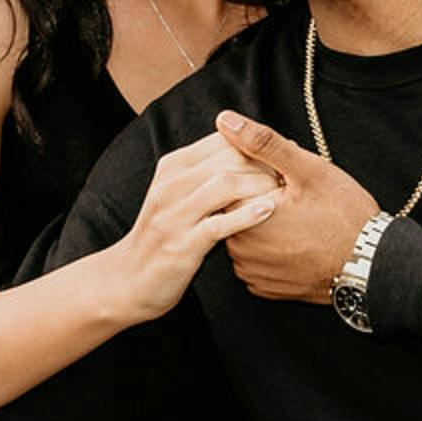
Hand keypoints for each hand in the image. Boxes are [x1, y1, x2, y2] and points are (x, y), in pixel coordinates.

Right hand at [117, 133, 281, 321]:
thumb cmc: (163, 235)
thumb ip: (206, 175)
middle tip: (294, 171)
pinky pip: (220, 224)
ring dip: (261, 184)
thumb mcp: (178, 195)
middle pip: (228, 158)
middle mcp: (172, 185)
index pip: (222, 140)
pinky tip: (270, 212)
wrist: (128, 280)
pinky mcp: (182, 244)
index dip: (257, 143)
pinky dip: (247, 215)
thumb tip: (246, 156)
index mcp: (173, 167)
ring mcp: (175, 214)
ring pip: (225, 184)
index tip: (285, 151)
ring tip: (287, 191)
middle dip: (265, 161)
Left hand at [214, 111, 380, 303]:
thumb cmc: (345, 215)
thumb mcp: (307, 169)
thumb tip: (225, 120)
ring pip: (246, 236)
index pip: (229, 185)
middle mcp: (240, 251)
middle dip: (260, 199)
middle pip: (237, 211)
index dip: (257, 175)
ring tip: (300, 221)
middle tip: (297, 200)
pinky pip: (256, 261)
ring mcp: (252, 273)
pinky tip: (297, 242)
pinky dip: (270, 250)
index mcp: (244, 217)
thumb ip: (262, 143)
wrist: (371, 266)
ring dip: (263, 225)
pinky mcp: (265, 288)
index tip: (284, 180)